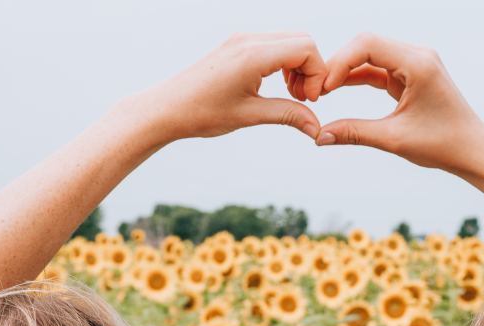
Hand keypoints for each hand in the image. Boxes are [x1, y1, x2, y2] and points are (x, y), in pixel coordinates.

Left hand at [135, 32, 327, 141]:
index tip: (308, 100)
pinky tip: (276, 87)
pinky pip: (273, 45)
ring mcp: (241, 40)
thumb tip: (316, 127)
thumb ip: (288, 115)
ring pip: (289, 41)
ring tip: (290, 95)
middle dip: (310, 69)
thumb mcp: (249, 115)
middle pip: (302, 41)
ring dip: (298, 67)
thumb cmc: (200, 112)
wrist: (166, 108)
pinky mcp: (236, 45)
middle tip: (302, 99)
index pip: (306, 49)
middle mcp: (248, 40)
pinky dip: (283, 63)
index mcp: (253, 55)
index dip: (317, 74)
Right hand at [316, 33, 483, 193]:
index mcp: (418, 64)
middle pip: (366, 44)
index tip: (322, 88)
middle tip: (316, 90)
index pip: (368, 44)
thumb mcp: (394, 140)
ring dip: (346, 71)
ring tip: (321, 91)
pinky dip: (357, 78)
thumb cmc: (444, 145)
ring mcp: (415, 63)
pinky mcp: (412, 74)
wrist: (474, 151)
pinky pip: (378, 69)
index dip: (339, 62)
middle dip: (338, 64)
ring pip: (370, 55)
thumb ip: (354, 133)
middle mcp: (418, 56)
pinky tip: (336, 90)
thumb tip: (319, 137)